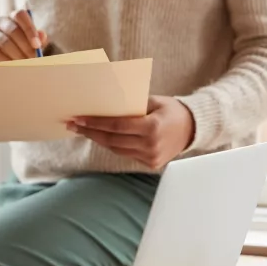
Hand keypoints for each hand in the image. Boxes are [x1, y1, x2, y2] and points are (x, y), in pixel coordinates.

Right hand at [0, 8, 47, 61]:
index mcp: (14, 18)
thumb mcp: (33, 46)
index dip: (29, 29)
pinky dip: (4, 60)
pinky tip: (11, 67)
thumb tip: (42, 35)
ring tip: (24, 65)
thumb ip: (38, 40)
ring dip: (15, 54)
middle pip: (12, 29)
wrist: (8, 66)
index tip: (37, 45)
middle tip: (33, 58)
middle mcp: (1, 22)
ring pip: (3, 41)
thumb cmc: (23, 52)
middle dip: (25, 46)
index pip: (20, 15)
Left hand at [67, 96, 195, 169]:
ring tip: (82, 130)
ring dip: (98, 139)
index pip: (116, 126)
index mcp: (152, 128)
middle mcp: (151, 145)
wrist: (193, 129)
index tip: (78, 118)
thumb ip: (131, 105)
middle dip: (90, 132)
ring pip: (116, 149)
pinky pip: (124, 153)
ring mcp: (150, 157)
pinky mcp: (150, 164)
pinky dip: (112, 145)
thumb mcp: (153, 101)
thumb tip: (104, 105)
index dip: (95, 123)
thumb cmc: (171, 110)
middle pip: (112, 140)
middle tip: (72, 124)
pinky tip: (100, 137)